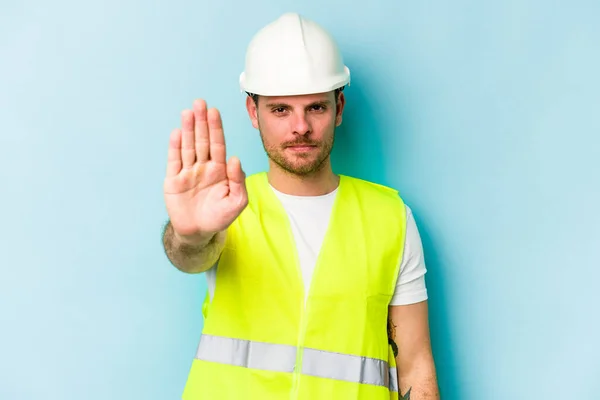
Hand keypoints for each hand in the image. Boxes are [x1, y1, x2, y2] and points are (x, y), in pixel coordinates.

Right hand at [163, 99, 247, 242]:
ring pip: (188, 147)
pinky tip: (177, 133)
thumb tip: (235, 159)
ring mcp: (187, 172)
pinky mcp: (173, 181)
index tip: (215, 112)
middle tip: (200, 103)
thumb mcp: (237, 202)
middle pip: (202, 140)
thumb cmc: (220, 217)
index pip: (218, 144)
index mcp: (219, 170)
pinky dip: (175, 147)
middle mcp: (203, 167)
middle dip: (201, 122)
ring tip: (187, 112)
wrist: (198, 232)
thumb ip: (238, 181)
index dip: (216, 128)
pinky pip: (174, 161)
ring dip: (188, 129)